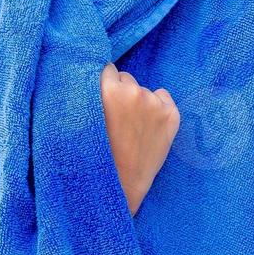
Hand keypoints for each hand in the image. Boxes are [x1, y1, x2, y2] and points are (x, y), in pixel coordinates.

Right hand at [99, 64, 178, 215]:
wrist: (119, 184)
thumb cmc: (94, 154)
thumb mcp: (81, 119)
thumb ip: (89, 95)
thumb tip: (93, 78)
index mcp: (107, 89)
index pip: (108, 69)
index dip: (104, 86)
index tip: (102, 101)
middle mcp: (133, 91)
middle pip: (126, 78)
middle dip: (121, 93)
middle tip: (116, 118)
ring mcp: (155, 103)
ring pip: (144, 90)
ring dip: (139, 102)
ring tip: (131, 128)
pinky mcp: (172, 115)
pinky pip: (164, 97)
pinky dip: (158, 107)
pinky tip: (148, 126)